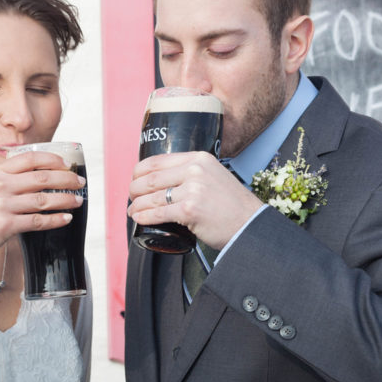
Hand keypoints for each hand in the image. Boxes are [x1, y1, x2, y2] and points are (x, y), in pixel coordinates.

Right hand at [0, 150, 83, 252]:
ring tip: (78, 200)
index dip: (52, 159)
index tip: (65, 163)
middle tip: (79, 182)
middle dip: (66, 179)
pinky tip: (66, 218)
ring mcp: (3, 205)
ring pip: (43, 199)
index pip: (30, 158)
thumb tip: (41, 175)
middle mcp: (1, 185)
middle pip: (42, 178)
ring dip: (65, 199)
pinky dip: (55, 220)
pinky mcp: (6, 225)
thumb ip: (10, 177)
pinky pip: (38, 221)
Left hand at [128, 151, 263, 248]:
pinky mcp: (190, 210)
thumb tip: (166, 180)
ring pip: (152, 196)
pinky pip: (158, 212)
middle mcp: (195, 170)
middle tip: (131, 198)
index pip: (158, 160)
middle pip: (151, 178)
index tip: (134, 179)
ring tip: (132, 211)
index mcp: (199, 158)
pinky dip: (144, 216)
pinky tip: (139, 218)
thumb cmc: (231, 205)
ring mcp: (193, 189)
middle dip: (135, 189)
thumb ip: (194, 174)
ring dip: (137, 205)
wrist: (250, 224)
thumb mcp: (214, 176)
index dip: (139, 171)